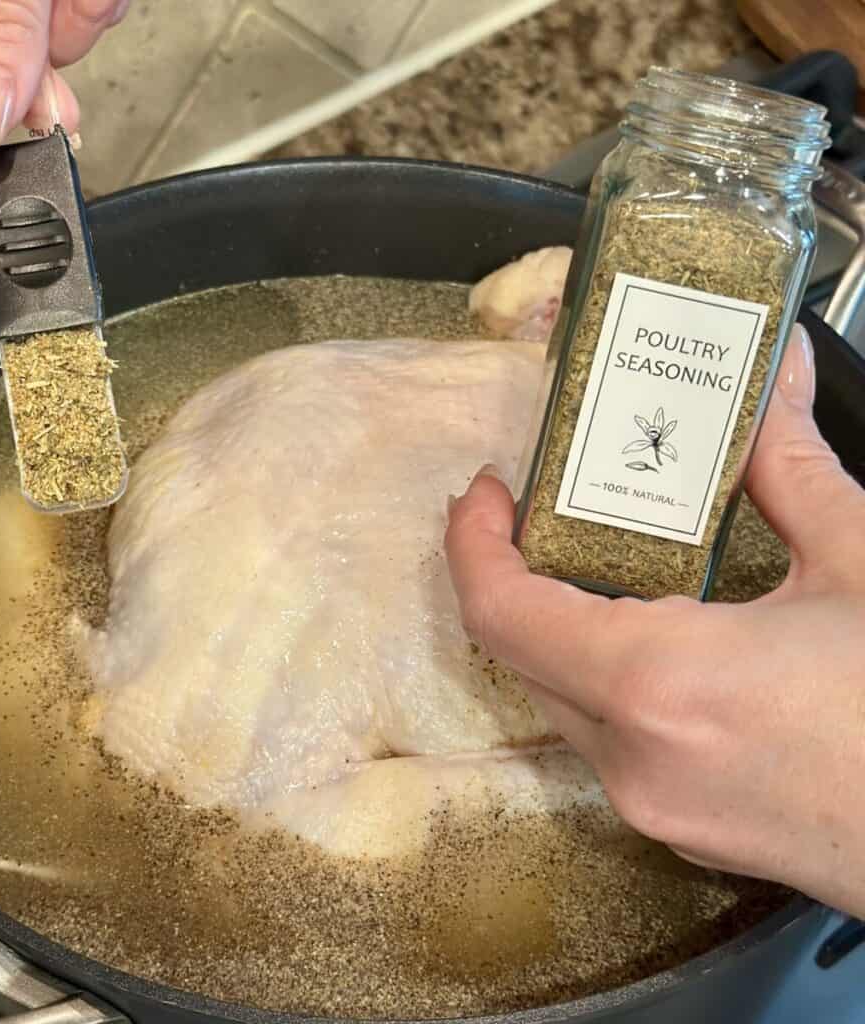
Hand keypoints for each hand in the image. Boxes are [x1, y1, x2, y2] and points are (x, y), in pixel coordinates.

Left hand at [446, 324, 864, 917]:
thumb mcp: (859, 565)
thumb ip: (790, 468)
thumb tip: (778, 379)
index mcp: (660, 685)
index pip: (502, 613)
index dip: (473, 543)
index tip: (485, 493)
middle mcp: (635, 758)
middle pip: (524, 651)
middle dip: (517, 573)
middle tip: (542, 511)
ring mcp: (654, 805)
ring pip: (562, 698)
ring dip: (565, 625)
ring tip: (603, 561)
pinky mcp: (683, 825)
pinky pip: (610, 738)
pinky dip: (609, 678)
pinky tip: (660, 634)